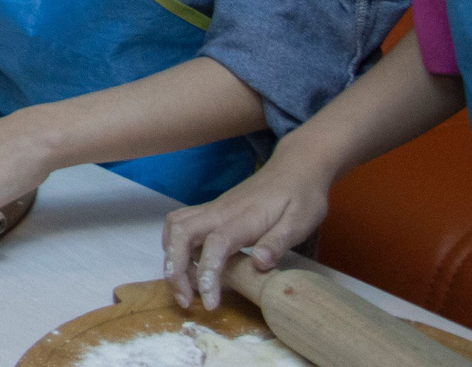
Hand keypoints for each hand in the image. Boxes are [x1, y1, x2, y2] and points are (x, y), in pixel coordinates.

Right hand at [161, 158, 330, 309]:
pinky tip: (186, 262)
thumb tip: (260, 265)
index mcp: (244, 218)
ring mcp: (213, 209)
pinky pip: (180, 222)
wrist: (295, 168)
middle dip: (174, 268)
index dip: (207, 275)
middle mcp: (220, 211)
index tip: (210, 303)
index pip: (215, 245)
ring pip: (175, 226)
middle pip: (181, 233)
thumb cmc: (301, 197)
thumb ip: (279, 242)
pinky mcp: (213, 210)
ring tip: (182, 285)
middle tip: (185, 300)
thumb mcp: (301, 222)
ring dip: (170, 256)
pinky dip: (174, 244)